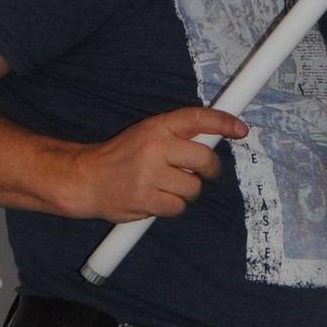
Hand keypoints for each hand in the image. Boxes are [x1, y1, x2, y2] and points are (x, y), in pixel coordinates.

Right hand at [58, 107, 247, 221]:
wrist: (86, 179)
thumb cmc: (120, 157)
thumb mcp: (146, 134)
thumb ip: (176, 135)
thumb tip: (214, 140)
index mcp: (157, 127)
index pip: (196, 119)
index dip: (223, 123)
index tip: (240, 130)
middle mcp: (155, 147)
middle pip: (204, 159)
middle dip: (209, 169)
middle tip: (201, 172)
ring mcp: (150, 174)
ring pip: (193, 187)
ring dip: (187, 191)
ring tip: (167, 187)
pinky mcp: (146, 199)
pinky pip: (179, 207)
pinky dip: (172, 207)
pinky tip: (157, 199)